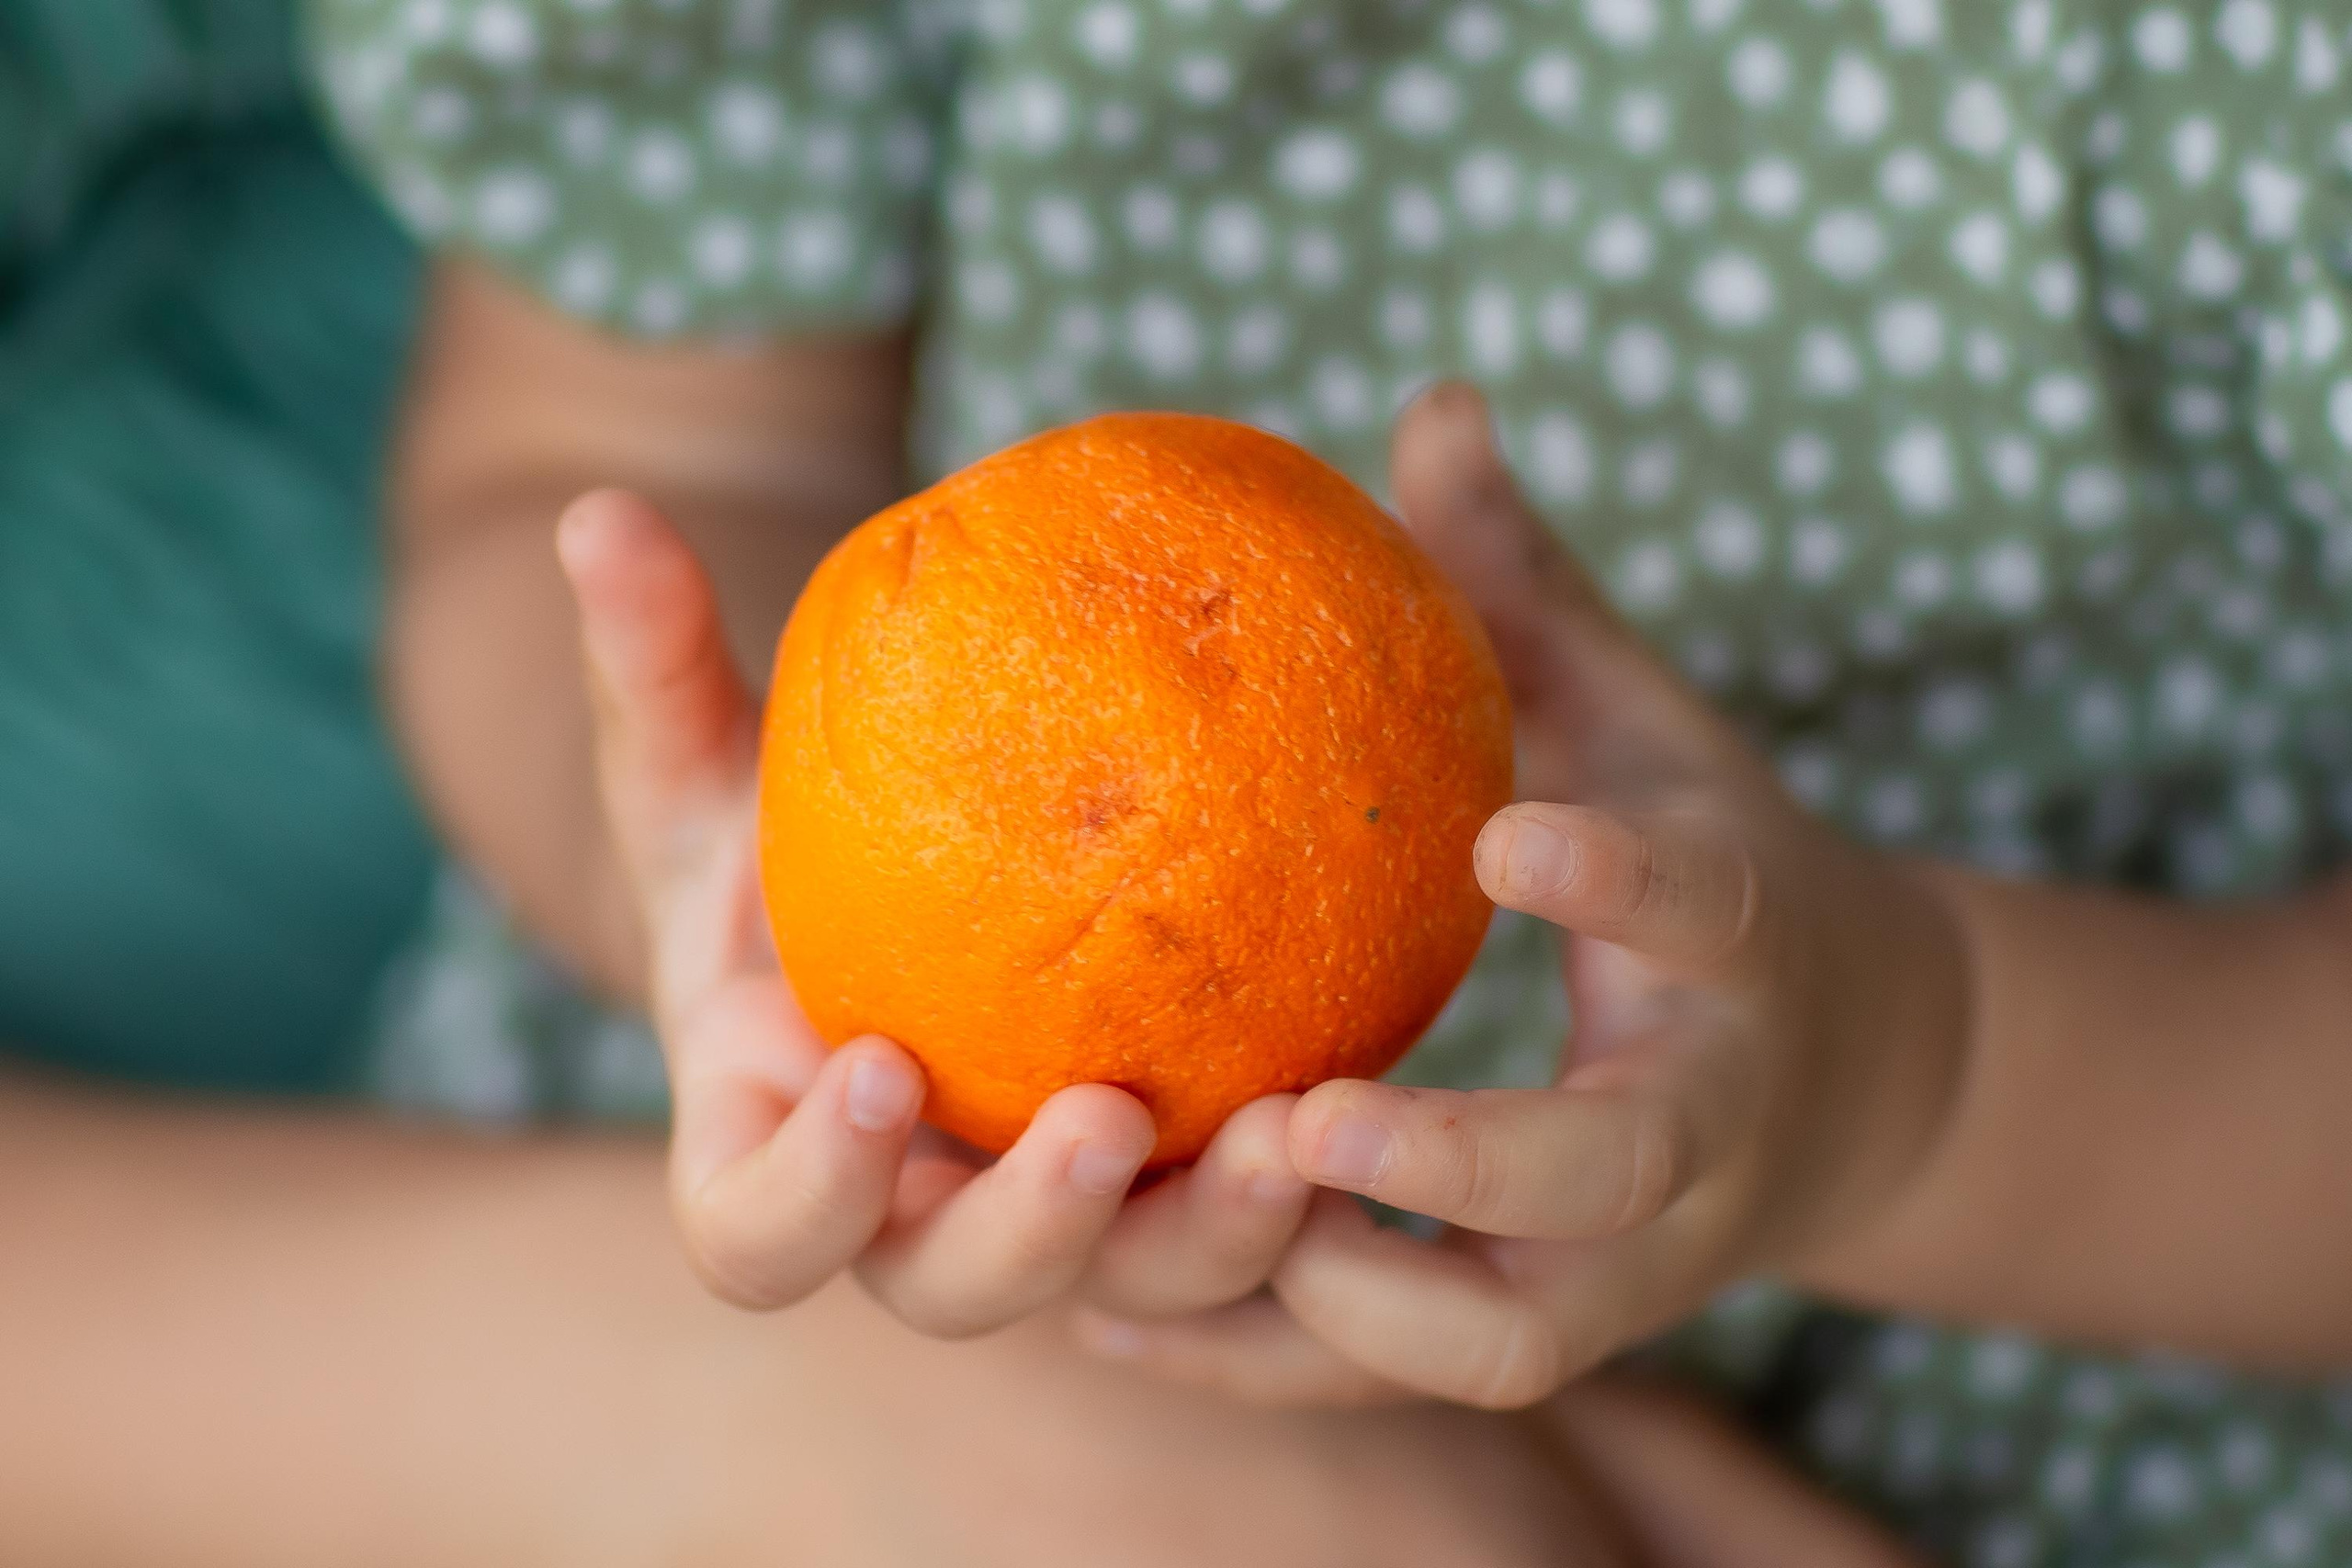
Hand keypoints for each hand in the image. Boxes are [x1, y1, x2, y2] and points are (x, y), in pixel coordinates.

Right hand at [555, 492, 1314, 1334]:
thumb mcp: (709, 758)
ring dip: (1216, 1234)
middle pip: (951, 1293)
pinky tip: (1382, 1078)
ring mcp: (1046, 1219)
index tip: (880, 1065)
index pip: (756, 1234)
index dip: (810, 1193)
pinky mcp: (1162, 1192)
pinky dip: (1303, 1182)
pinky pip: (1236, 1215)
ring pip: (1131, 1291)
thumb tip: (592, 511)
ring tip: (1305, 1124)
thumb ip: (654, 662)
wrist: (883, 895)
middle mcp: (910, 1216)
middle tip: (1114, 1118)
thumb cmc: (770, 839)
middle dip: (1032, 1235)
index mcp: (776, 1148)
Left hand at [1076, 384, 1971, 1405]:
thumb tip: (1432, 397)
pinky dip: (1270, 1361)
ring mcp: (1636, 1259)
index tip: (1505, 841)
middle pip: (1607, 1182)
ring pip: (1504, 1337)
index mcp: (1734, 950)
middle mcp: (1698, 1130)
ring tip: (1157, 1240)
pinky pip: (1406, 1379)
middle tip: (1301, 1118)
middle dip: (1470, 1162)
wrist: (1852, 1089)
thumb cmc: (1709, 875)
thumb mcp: (1644, 723)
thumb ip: (1532, 586)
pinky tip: (1108, 1318)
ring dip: (1340, 1302)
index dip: (1618, 885)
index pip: (1699, 915)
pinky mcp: (1557, 1326)